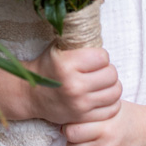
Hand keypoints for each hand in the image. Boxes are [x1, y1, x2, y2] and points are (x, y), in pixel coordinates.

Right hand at [0, 45, 121, 124]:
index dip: (100, 56)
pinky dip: (110, 102)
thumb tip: (98, 28)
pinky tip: (101, 96)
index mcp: (67, 65)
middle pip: (111, 74)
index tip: (93, 59)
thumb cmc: (48, 67)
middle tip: (98, 71)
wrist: (30, 94)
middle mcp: (74, 86)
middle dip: (107, 70)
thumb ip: (78, 40)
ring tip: (101, 83)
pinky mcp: (83, 118)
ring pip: (115, 92)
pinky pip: (112, 109)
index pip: (103, 57)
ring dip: (111, 86)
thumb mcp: (58, 48)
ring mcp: (79, 105)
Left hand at [62, 101, 145, 145]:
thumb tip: (64, 117)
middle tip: (82, 133)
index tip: (75, 122)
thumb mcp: (111, 107)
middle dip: (73, 138)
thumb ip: (90, 111)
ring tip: (86, 144)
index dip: (70, 125)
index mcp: (107, 128)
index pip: (71, 131)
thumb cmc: (127, 117)